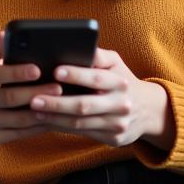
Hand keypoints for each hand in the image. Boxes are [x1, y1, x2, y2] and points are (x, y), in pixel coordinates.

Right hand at [0, 32, 62, 159]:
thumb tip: (7, 33)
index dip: (17, 72)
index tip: (37, 69)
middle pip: (9, 97)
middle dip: (36, 92)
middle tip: (58, 87)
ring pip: (17, 119)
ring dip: (41, 112)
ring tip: (60, 104)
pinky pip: (18, 134)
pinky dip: (36, 128)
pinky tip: (50, 120)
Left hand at [27, 48, 173, 149]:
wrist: (149, 110)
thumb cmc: (121, 80)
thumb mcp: (115, 64)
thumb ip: (97, 56)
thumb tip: (74, 45)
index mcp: (120, 81)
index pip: (96, 78)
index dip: (76, 74)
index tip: (55, 71)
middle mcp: (121, 104)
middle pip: (85, 105)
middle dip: (57, 103)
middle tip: (34, 99)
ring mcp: (118, 124)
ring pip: (81, 123)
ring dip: (55, 118)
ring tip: (34, 112)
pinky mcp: (114, 139)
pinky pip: (83, 133)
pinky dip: (62, 128)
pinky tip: (46, 122)